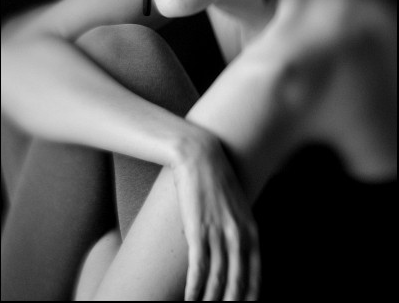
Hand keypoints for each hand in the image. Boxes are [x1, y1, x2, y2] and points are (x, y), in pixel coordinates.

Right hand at [171, 132, 260, 300]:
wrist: (200, 157)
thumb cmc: (216, 179)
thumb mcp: (237, 204)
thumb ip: (239, 227)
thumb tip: (234, 250)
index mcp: (251, 229)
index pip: (254, 273)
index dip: (249, 295)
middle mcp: (239, 234)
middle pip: (237, 282)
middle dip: (230, 302)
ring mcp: (219, 233)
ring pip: (217, 279)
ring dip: (210, 300)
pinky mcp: (199, 230)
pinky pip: (199, 268)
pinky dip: (194, 288)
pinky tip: (190, 298)